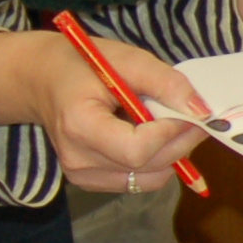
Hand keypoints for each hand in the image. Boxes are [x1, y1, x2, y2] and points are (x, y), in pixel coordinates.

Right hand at [0, 28, 207, 191]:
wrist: (40, 79)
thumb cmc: (81, 65)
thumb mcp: (125, 60)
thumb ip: (165, 82)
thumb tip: (202, 111)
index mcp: (78, 126)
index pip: (137, 149)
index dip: (170, 132)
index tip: (187, 112)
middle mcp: (78, 159)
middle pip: (150, 166)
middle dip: (181, 141)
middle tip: (194, 116)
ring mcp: (83, 176)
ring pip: (151, 178)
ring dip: (172, 152)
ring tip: (168, 122)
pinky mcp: (91, 182)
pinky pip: (141, 180)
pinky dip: (156, 160)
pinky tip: (150, 135)